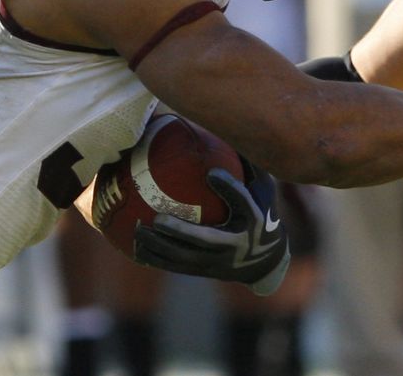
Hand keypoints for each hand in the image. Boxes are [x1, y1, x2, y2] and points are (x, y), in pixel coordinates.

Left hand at [132, 163, 289, 294]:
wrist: (266, 261)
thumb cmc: (262, 216)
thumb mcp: (263, 192)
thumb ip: (249, 168)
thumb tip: (230, 131)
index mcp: (253, 220)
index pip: (242, 202)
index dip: (229, 188)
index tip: (211, 173)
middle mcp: (236, 244)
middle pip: (205, 240)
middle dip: (181, 233)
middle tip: (158, 219)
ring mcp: (218, 262)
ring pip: (185, 258)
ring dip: (160, 247)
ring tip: (138, 231)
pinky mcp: (204, 271)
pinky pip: (176, 265)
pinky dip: (155, 258)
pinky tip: (135, 246)